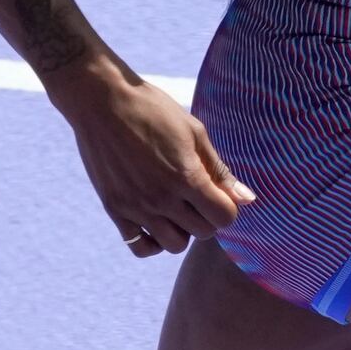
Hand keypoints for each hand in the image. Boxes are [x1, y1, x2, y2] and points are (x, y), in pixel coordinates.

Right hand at [53, 68, 256, 257]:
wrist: (102, 102)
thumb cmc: (153, 110)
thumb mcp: (194, 132)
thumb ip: (219, 169)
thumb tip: (248, 199)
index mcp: (186, 177)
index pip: (224, 218)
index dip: (228, 207)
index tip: (219, 193)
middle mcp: (162, 198)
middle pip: (203, 233)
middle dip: (207, 216)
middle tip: (197, 195)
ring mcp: (136, 207)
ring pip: (174, 245)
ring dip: (183, 230)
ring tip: (177, 207)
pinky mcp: (114, 210)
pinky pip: (140, 247)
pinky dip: (153, 242)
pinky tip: (156, 220)